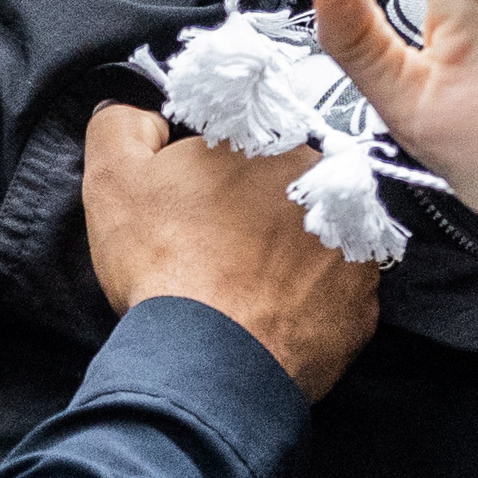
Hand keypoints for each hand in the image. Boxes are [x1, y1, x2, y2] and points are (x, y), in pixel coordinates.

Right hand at [80, 105, 381, 399]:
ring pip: (313, 246)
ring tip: (240, 292)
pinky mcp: (363, 308)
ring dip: (285, 262)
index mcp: (273, 144)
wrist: (206, 360)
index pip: (245, 152)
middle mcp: (328, 190)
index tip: (194, 217)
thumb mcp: (114, 178)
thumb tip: (143, 116)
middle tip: (214, 256)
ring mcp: (354, 251)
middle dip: (254, 218)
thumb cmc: (164, 265)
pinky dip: (304, 308)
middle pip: (284, 196)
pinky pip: (332, 299)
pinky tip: (267, 319)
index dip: (213, 184)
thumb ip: (124, 126)